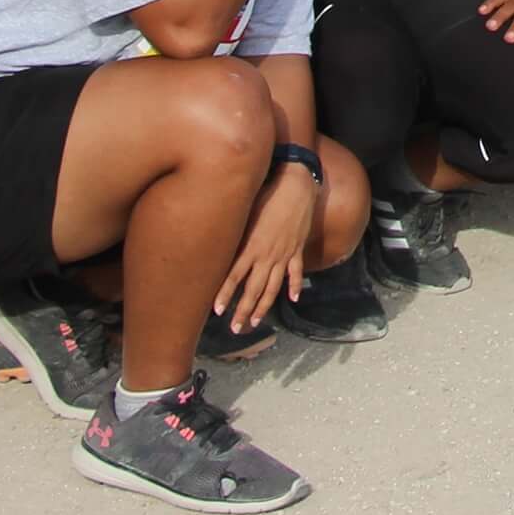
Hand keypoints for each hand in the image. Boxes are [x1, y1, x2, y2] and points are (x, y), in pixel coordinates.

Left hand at [213, 171, 319, 325]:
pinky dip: (295, 286)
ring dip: (264, 306)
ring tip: (256, 321)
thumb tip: (216, 241)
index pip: (234, 277)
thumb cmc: (266, 194)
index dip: (225, 295)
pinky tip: (293, 298)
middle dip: (243, 311)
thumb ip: (232, 231)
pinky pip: (295, 273)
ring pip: (273, 287)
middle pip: (253, 289)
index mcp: (251, 247)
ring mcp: (284, 255)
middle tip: (236, 329)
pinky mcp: (297, 249)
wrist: (296, 185)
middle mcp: (267, 255)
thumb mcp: (244, 213)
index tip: (216, 312)